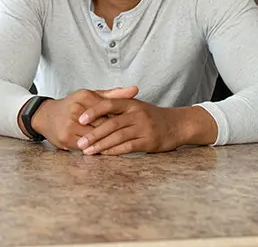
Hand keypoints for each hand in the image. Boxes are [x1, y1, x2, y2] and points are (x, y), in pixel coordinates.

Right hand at [29, 86, 138, 150]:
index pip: (108, 109)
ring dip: (108, 143)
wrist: (45, 116)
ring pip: (96, 137)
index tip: (132, 124)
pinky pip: (86, 146)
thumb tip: (135, 90)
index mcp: (84, 97)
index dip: (121, 118)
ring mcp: (70, 125)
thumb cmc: (72, 105)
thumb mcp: (90, 95)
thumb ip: (113, 94)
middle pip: (103, 124)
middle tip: (131, 136)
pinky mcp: (66, 139)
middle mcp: (76, 110)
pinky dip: (97, 149)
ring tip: (122, 146)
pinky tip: (106, 151)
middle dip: (116, 131)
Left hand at [76, 99, 216, 155]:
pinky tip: (104, 155)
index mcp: (131, 103)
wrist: (177, 124)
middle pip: (111, 124)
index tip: (80, 119)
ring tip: (88, 151)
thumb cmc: (151, 116)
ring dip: (101, 145)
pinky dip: (114, 151)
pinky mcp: (149, 141)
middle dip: (93, 134)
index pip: (108, 104)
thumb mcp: (135, 106)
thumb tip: (91, 111)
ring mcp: (143, 128)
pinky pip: (128, 147)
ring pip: (118, 137)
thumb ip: (117, 107)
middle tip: (79, 143)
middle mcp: (137, 114)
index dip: (93, 111)